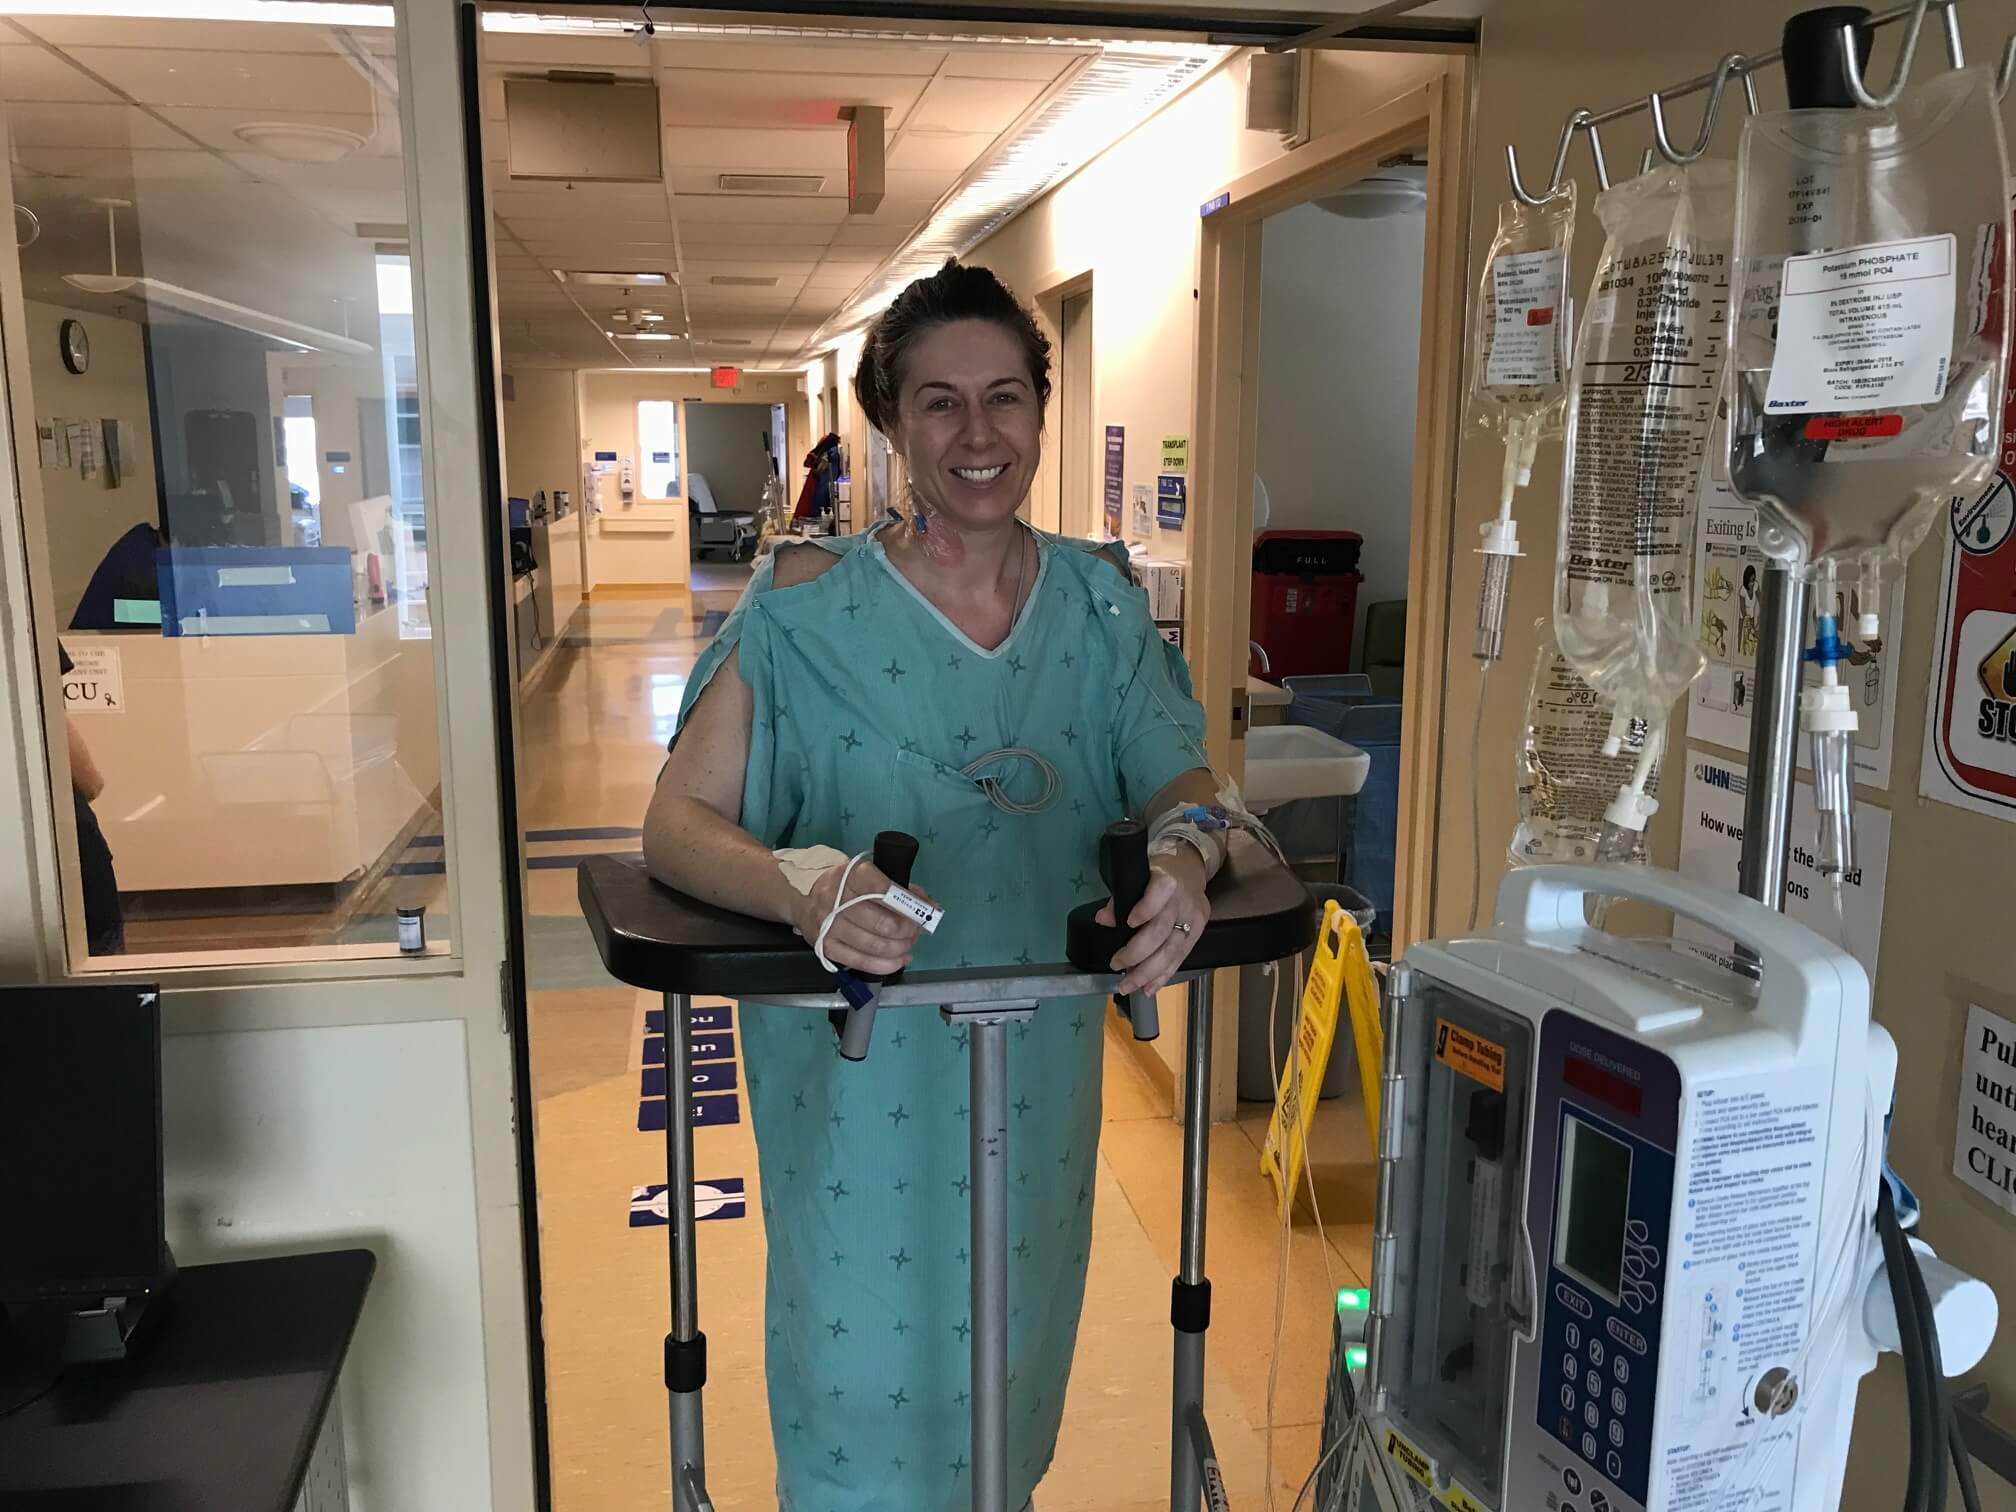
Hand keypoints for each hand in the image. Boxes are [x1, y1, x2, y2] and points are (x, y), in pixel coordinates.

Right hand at [792, 861, 933, 974]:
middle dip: (908, 931)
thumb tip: (930, 907)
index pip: (885, 889)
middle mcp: (837, 898)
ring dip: (900, 949)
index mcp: (852, 874)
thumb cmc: (844, 886)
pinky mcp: (826, 947)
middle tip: (916, 931)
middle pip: (883, 922)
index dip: (910, 904)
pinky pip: (862, 961)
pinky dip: (886, 964)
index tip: (924, 911)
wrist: (803, 897)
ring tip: (908, 945)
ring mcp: (830, 925)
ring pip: (875, 945)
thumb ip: (900, 888)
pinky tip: (898, 959)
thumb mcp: (868, 876)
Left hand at [1097, 849, 1209, 996]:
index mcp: (1167, 881)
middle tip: (1116, 965)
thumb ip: (1121, 897)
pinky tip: (1149, 987)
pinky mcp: (1198, 933)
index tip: (1128, 923)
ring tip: (1129, 985)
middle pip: (1162, 931)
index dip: (1145, 909)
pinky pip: (1180, 958)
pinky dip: (1163, 976)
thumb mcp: (1139, 874)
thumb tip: (1103, 919)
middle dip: (1137, 954)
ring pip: (1172, 950)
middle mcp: (1182, 901)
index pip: (1159, 894)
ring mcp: (1192, 919)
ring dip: (1148, 973)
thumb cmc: (1159, 873)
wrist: (1190, 870)